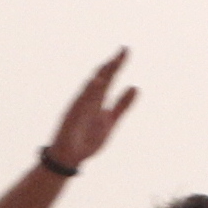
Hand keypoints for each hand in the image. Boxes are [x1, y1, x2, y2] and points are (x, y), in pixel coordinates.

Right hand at [46, 51, 139, 173]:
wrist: (71, 157)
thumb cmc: (89, 138)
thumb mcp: (111, 120)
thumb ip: (122, 104)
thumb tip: (136, 87)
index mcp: (98, 100)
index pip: (109, 78)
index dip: (117, 65)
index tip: (126, 50)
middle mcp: (89, 100)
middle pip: (101, 78)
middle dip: (112, 65)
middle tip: (123, 51)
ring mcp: (80, 107)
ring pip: (92, 88)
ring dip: (102, 75)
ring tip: (113, 63)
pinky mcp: (72, 116)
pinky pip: (81, 102)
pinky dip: (89, 93)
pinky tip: (97, 83)